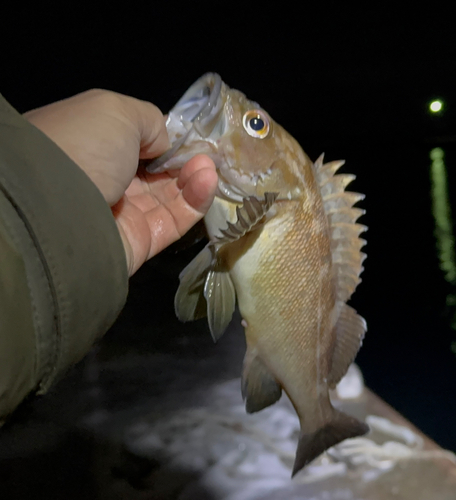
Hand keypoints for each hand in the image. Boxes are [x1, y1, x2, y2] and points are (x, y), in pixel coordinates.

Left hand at [24, 90, 217, 274]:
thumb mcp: (116, 112)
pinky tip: (207, 181)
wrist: (59, 211)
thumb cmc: (84, 147)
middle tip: (205, 152)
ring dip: (192, 178)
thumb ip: (149, 122)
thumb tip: (164, 143)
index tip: (188, 136)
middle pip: (155, 171)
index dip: (163, 139)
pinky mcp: (140, 242)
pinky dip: (194, 201)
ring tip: (208, 166)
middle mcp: (105, 180)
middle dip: (182, 160)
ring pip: (168, 196)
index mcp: (91, 147)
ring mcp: (123, 214)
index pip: (134, 143)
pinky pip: (173, 220)